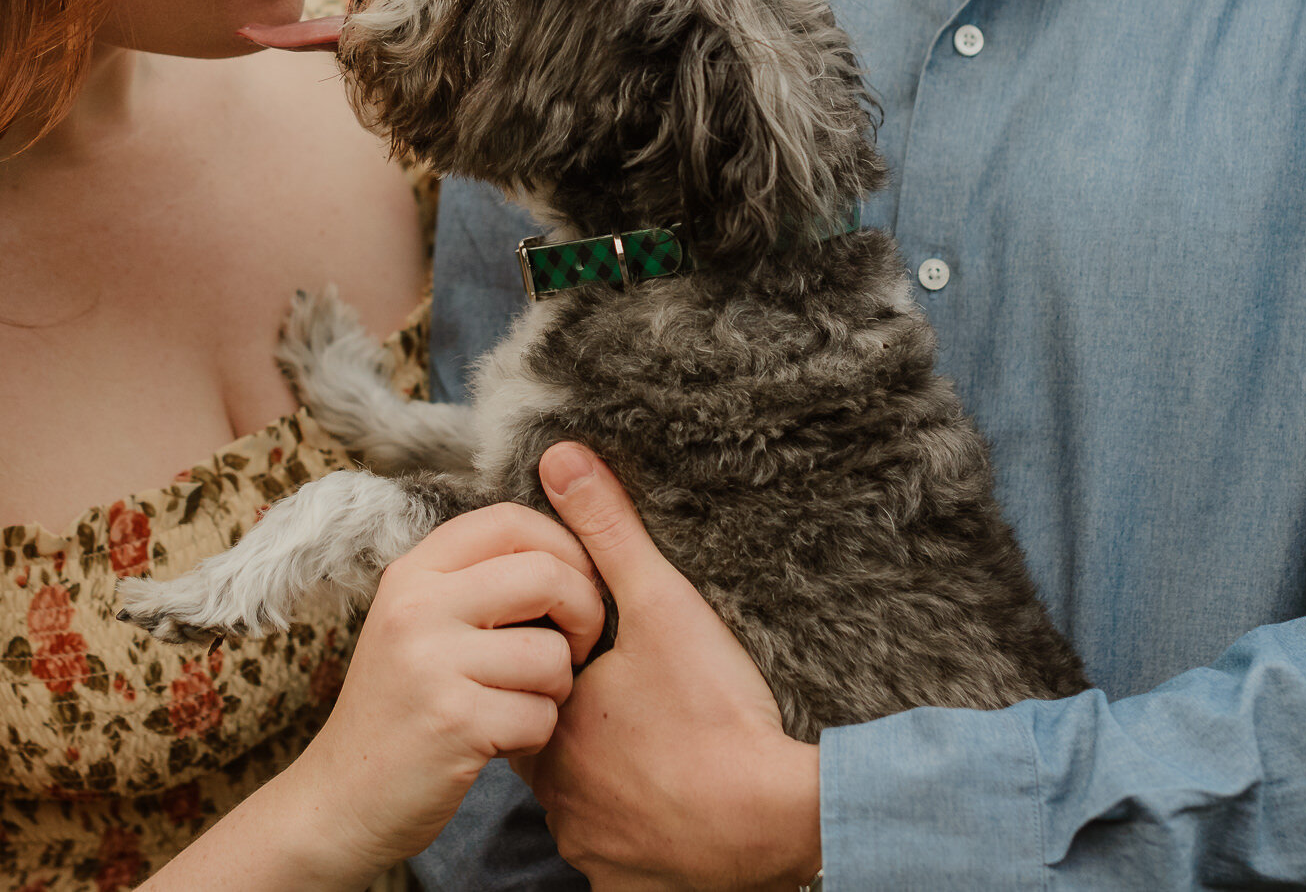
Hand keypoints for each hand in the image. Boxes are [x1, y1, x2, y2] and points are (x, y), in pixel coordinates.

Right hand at [278, 502, 607, 879]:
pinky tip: (503, 741)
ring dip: (558, 687)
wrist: (341, 797)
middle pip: (546, 574)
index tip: (578, 583)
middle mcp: (416, 606)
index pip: (509, 521)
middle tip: (574, 648)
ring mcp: (431, 664)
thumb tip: (569, 549)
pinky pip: (541, 715)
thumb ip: (475, 581)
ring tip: (523, 701)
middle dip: (585, 613)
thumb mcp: (417, 623)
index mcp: (412, 573)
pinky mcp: (452, 723)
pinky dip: (537, 733)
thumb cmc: (400, 707)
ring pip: (551, 653)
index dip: (564, 545)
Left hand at [513, 443, 821, 891]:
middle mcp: (558, 799)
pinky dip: (641, 839)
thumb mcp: (663, 604)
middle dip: (587, 732)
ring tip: (664, 755)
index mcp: (553, 730)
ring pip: (584, 810)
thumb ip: (607, 531)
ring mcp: (592, 850)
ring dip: (613, 785)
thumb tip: (559, 457)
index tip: (608, 667)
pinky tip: (676, 808)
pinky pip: (620, 861)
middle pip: (553, 755)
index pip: (527, 692)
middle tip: (642, 712)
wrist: (778, 814)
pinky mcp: (630, 887)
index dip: (565, 674)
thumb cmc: (717, 711)